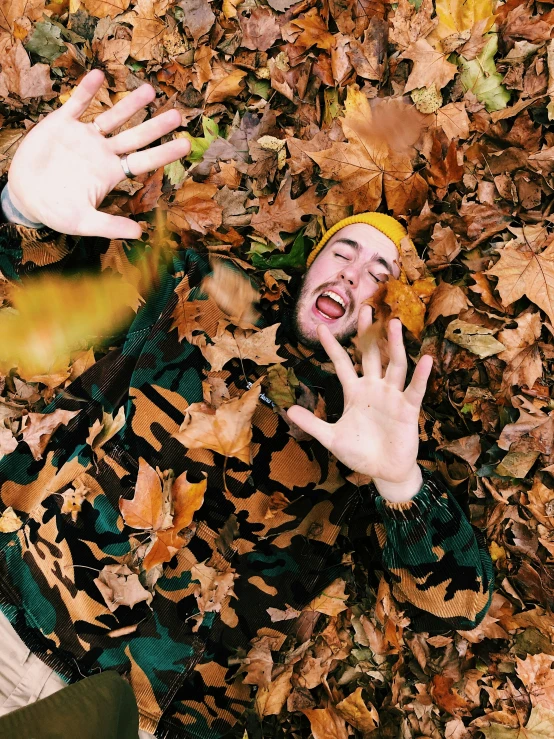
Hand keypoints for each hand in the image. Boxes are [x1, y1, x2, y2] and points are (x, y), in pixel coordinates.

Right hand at [6, 69, 189, 238]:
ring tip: (149, 90)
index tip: (185, 145)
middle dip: (155, 127)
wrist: (25, 197)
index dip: (164, 153)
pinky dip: (86, 90)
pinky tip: (98, 75)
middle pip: (134, 137)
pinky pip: (76, 104)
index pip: (144, 161)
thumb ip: (110, 226)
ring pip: (111, 117)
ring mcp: (83, 137)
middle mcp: (103, 152)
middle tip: (177, 115)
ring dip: (129, 105)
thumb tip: (140, 233)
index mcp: (111, 173)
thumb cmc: (57, 211)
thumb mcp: (84, 222)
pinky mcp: (61, 124)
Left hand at [287, 306, 432, 502]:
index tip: (320, 327)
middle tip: (366, 309)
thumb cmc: (359, 453)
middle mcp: (374, 388)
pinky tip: (426, 359)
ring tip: (393, 323)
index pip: (341, 363)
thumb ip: (312, 423)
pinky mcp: (408, 408)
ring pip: (394, 364)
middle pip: (370, 354)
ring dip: (394, 344)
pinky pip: (414, 388)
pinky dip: (421, 375)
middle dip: (368, 333)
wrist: (383, 471)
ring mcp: (392, 396)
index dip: (331, 346)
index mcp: (354, 391)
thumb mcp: (331, 438)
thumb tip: (289, 410)